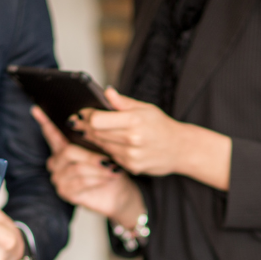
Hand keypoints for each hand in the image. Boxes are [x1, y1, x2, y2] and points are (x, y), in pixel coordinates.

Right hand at [32, 105, 145, 228]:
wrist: (120, 193)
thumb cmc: (112, 168)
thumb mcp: (107, 148)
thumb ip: (99, 132)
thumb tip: (104, 102)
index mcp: (64, 147)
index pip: (51, 133)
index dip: (44, 122)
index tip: (36, 109)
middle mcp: (57, 162)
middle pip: (68, 152)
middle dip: (90, 156)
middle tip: (109, 159)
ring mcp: (59, 178)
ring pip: (76, 168)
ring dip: (97, 169)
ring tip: (113, 169)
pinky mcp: (66, 192)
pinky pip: (80, 183)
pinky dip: (96, 180)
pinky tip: (107, 179)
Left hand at [71, 89, 230, 189]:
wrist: (180, 149)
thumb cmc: (161, 125)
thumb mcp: (145, 108)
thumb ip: (122, 102)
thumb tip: (106, 92)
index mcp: (134, 120)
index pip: (97, 120)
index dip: (87, 116)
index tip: (83, 112)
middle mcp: (132, 140)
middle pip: (96, 133)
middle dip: (87, 126)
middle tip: (80, 121)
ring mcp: (131, 156)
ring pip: (101, 146)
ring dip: (96, 138)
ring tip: (95, 131)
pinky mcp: (132, 167)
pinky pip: (111, 156)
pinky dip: (109, 149)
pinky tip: (113, 143)